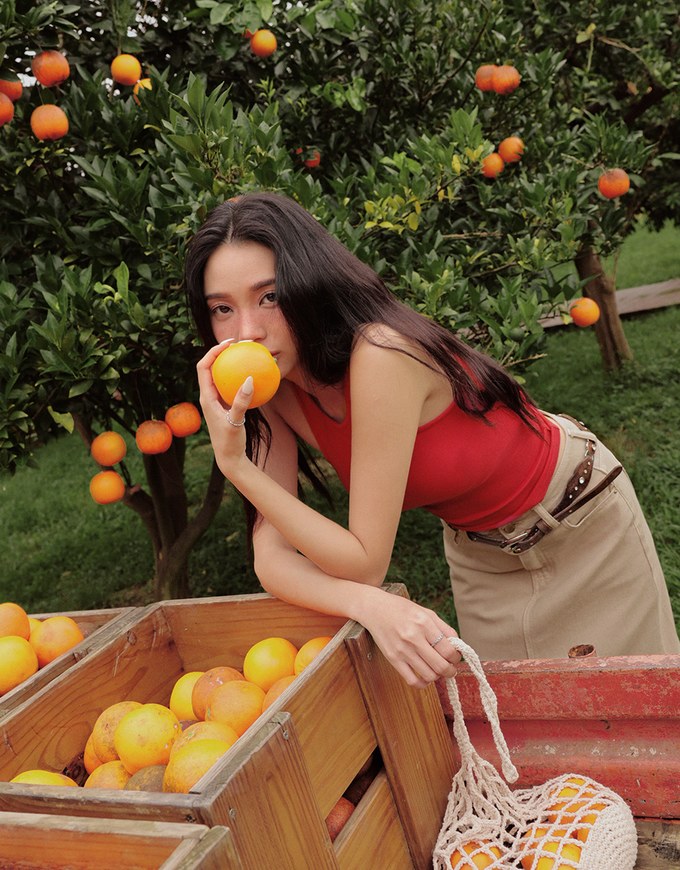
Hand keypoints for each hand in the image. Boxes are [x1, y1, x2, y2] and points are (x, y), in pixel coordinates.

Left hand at [196, 340, 252, 477]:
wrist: (229, 458)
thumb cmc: (229, 442)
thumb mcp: (235, 422)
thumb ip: (241, 402)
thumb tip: (249, 379)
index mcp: (206, 397)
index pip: (203, 367)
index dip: (212, 352)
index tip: (228, 343)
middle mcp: (209, 396)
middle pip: (211, 367)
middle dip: (222, 353)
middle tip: (239, 344)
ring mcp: (217, 400)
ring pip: (221, 376)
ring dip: (231, 364)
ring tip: (246, 355)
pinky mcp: (225, 405)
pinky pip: (232, 387)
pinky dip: (241, 379)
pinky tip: (256, 377)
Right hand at [356, 585, 460, 688]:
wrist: (375, 609)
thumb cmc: (402, 609)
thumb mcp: (426, 612)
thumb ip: (444, 628)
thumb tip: (457, 646)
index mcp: (424, 623)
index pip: (448, 650)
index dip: (456, 657)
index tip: (455, 657)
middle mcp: (413, 637)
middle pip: (441, 666)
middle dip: (451, 671)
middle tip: (451, 669)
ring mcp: (402, 650)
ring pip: (429, 675)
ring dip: (438, 677)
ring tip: (438, 671)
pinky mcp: (393, 659)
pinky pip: (412, 680)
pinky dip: (423, 683)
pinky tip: (425, 677)